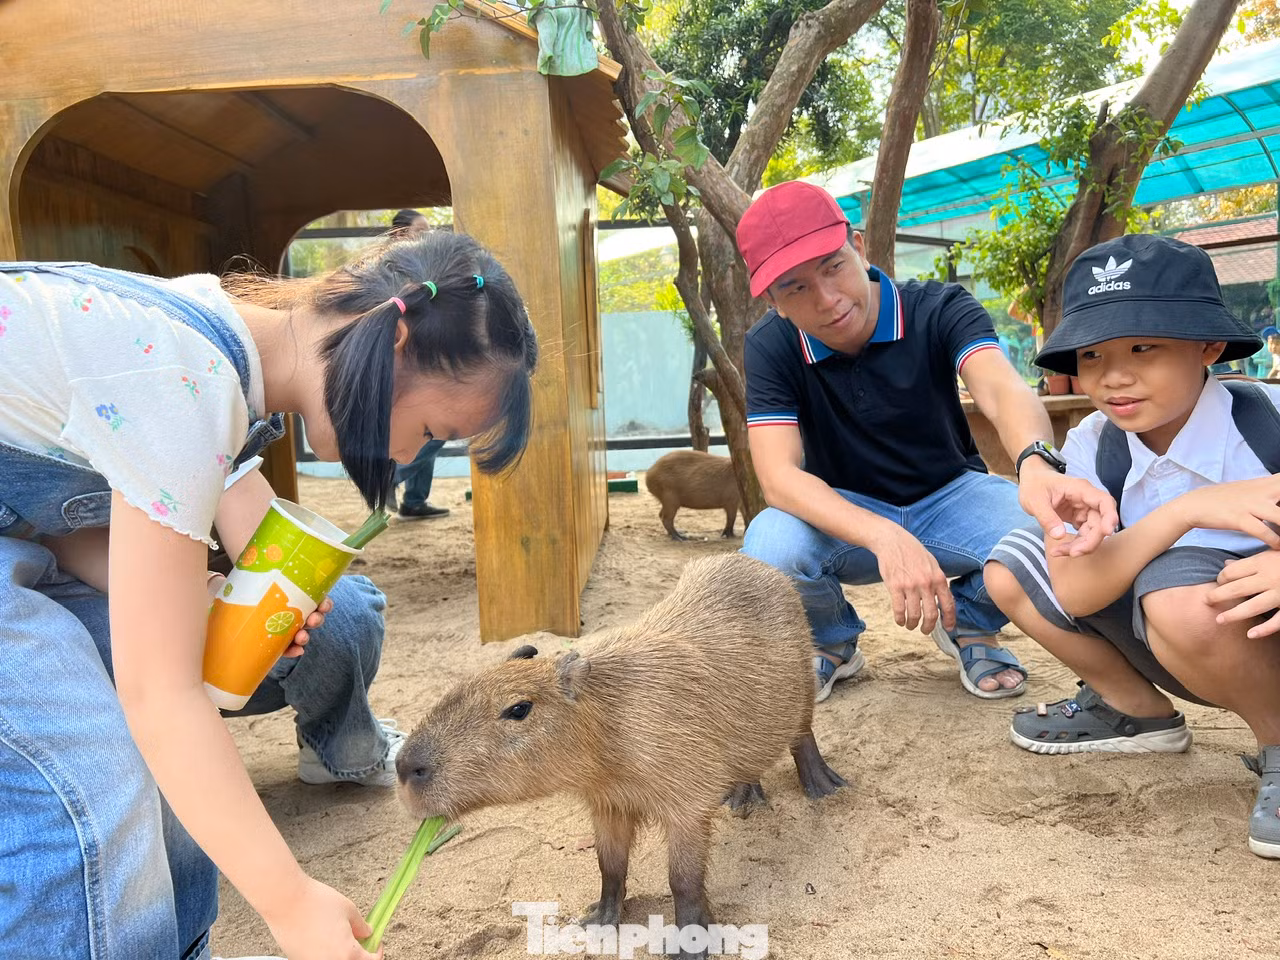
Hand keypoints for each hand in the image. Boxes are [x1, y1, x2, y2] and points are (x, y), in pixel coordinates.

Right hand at [207, 574, 332, 657]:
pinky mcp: (304, 590)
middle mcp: (284, 621)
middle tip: (302, 636)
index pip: (283, 646)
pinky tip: (323, 601)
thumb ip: (215, 620)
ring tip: (314, 617)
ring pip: (311, 618)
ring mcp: (296, 606)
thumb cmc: (230, 595)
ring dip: (317, 620)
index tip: (298, 651)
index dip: (292, 650)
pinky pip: (318, 597)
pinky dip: (323, 601)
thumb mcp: (222, 610)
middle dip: (304, 636)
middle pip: (299, 633)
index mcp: (268, 630)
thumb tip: (196, 626)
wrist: (244, 570)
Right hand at [264, 874, 380, 959]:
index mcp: (346, 954)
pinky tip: (322, 934)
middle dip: (358, 954)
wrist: (284, 900)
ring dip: (340, 953)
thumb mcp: (349, 910)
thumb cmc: (316, 902)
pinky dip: (324, 951)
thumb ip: (361, 926)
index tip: (376, 942)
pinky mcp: (297, 959)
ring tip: (338, 933)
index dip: (376, 952)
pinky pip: (318, 958)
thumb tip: (367, 933)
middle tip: (359, 939)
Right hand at [869, 524, 955, 634]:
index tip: (948, 628)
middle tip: (925, 631)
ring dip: (913, 624)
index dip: (949, 619)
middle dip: (929, 627)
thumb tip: (943, 600)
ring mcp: (910, 585)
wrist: (892, 541)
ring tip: (910, 625)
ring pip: (915, 614)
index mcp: (938, 578)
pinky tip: (900, 620)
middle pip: (931, 614)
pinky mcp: (895, 586)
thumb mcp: (932, 563)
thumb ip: (938, 581)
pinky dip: (900, 619)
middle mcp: (926, 583)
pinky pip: (899, 609)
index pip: (948, 604)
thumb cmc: (912, 551)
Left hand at [1017, 458, 1117, 556]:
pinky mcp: (1079, 518)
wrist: (1032, 481)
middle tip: (1073, 553)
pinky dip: (1075, 544)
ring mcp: (1084, 510)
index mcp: (1080, 489)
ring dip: (1081, 545)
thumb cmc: (1034, 485)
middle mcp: (1087, 500)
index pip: (1104, 501)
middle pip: (1100, 522)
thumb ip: (1046, 517)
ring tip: (1059, 552)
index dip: (1110, 517)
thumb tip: (1059, 536)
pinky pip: (1084, 534)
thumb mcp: (1034, 500)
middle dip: (1090, 541)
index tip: (1107, 532)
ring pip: (1093, 532)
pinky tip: (1060, 550)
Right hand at [1176, 476, 1279, 548]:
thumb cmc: (1222, 499)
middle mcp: (1260, 492)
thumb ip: (1268, 488)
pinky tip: (1279, 547)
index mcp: (1264, 483)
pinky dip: (1275, 541)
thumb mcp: (1247, 488)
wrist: (1194, 505)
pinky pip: (1264, 531)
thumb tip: (1279, 486)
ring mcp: (1250, 505)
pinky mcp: (1239, 519)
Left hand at [1208, 549, 1279, 638]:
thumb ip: (1251, 560)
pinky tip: (1250, 634)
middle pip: (1236, 589)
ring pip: (1252, 607)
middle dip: (1218, 596)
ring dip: (1233, 614)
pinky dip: (1264, 629)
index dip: (1221, 578)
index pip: (1232, 572)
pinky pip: (1277, 621)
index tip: (1218, 582)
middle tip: (1206, 601)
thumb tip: (1225, 564)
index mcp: (1264, 562)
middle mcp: (1270, 578)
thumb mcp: (1274, 552)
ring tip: (1219, 620)